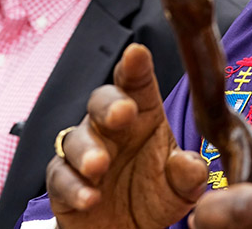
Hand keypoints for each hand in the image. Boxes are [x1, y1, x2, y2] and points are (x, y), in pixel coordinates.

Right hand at [47, 43, 208, 228]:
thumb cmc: (154, 195)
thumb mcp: (181, 188)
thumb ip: (188, 175)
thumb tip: (190, 165)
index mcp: (143, 114)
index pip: (137, 83)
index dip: (135, 66)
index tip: (137, 53)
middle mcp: (110, 127)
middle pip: (101, 101)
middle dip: (109, 104)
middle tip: (123, 113)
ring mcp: (84, 152)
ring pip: (74, 138)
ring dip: (86, 150)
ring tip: (100, 166)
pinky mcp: (63, 181)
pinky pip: (60, 176)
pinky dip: (74, 187)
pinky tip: (90, 198)